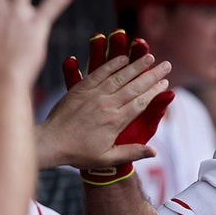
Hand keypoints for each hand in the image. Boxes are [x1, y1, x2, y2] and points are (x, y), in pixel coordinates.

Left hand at [60, 29, 174, 184]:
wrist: (49, 143)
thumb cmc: (78, 154)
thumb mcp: (107, 159)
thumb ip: (131, 153)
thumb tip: (154, 152)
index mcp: (115, 121)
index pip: (141, 102)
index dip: (155, 91)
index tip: (166, 82)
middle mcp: (106, 105)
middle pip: (134, 86)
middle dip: (152, 74)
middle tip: (166, 64)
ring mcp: (93, 95)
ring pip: (118, 76)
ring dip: (135, 65)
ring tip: (148, 55)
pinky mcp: (80, 89)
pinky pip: (98, 73)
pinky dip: (110, 64)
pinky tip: (121, 57)